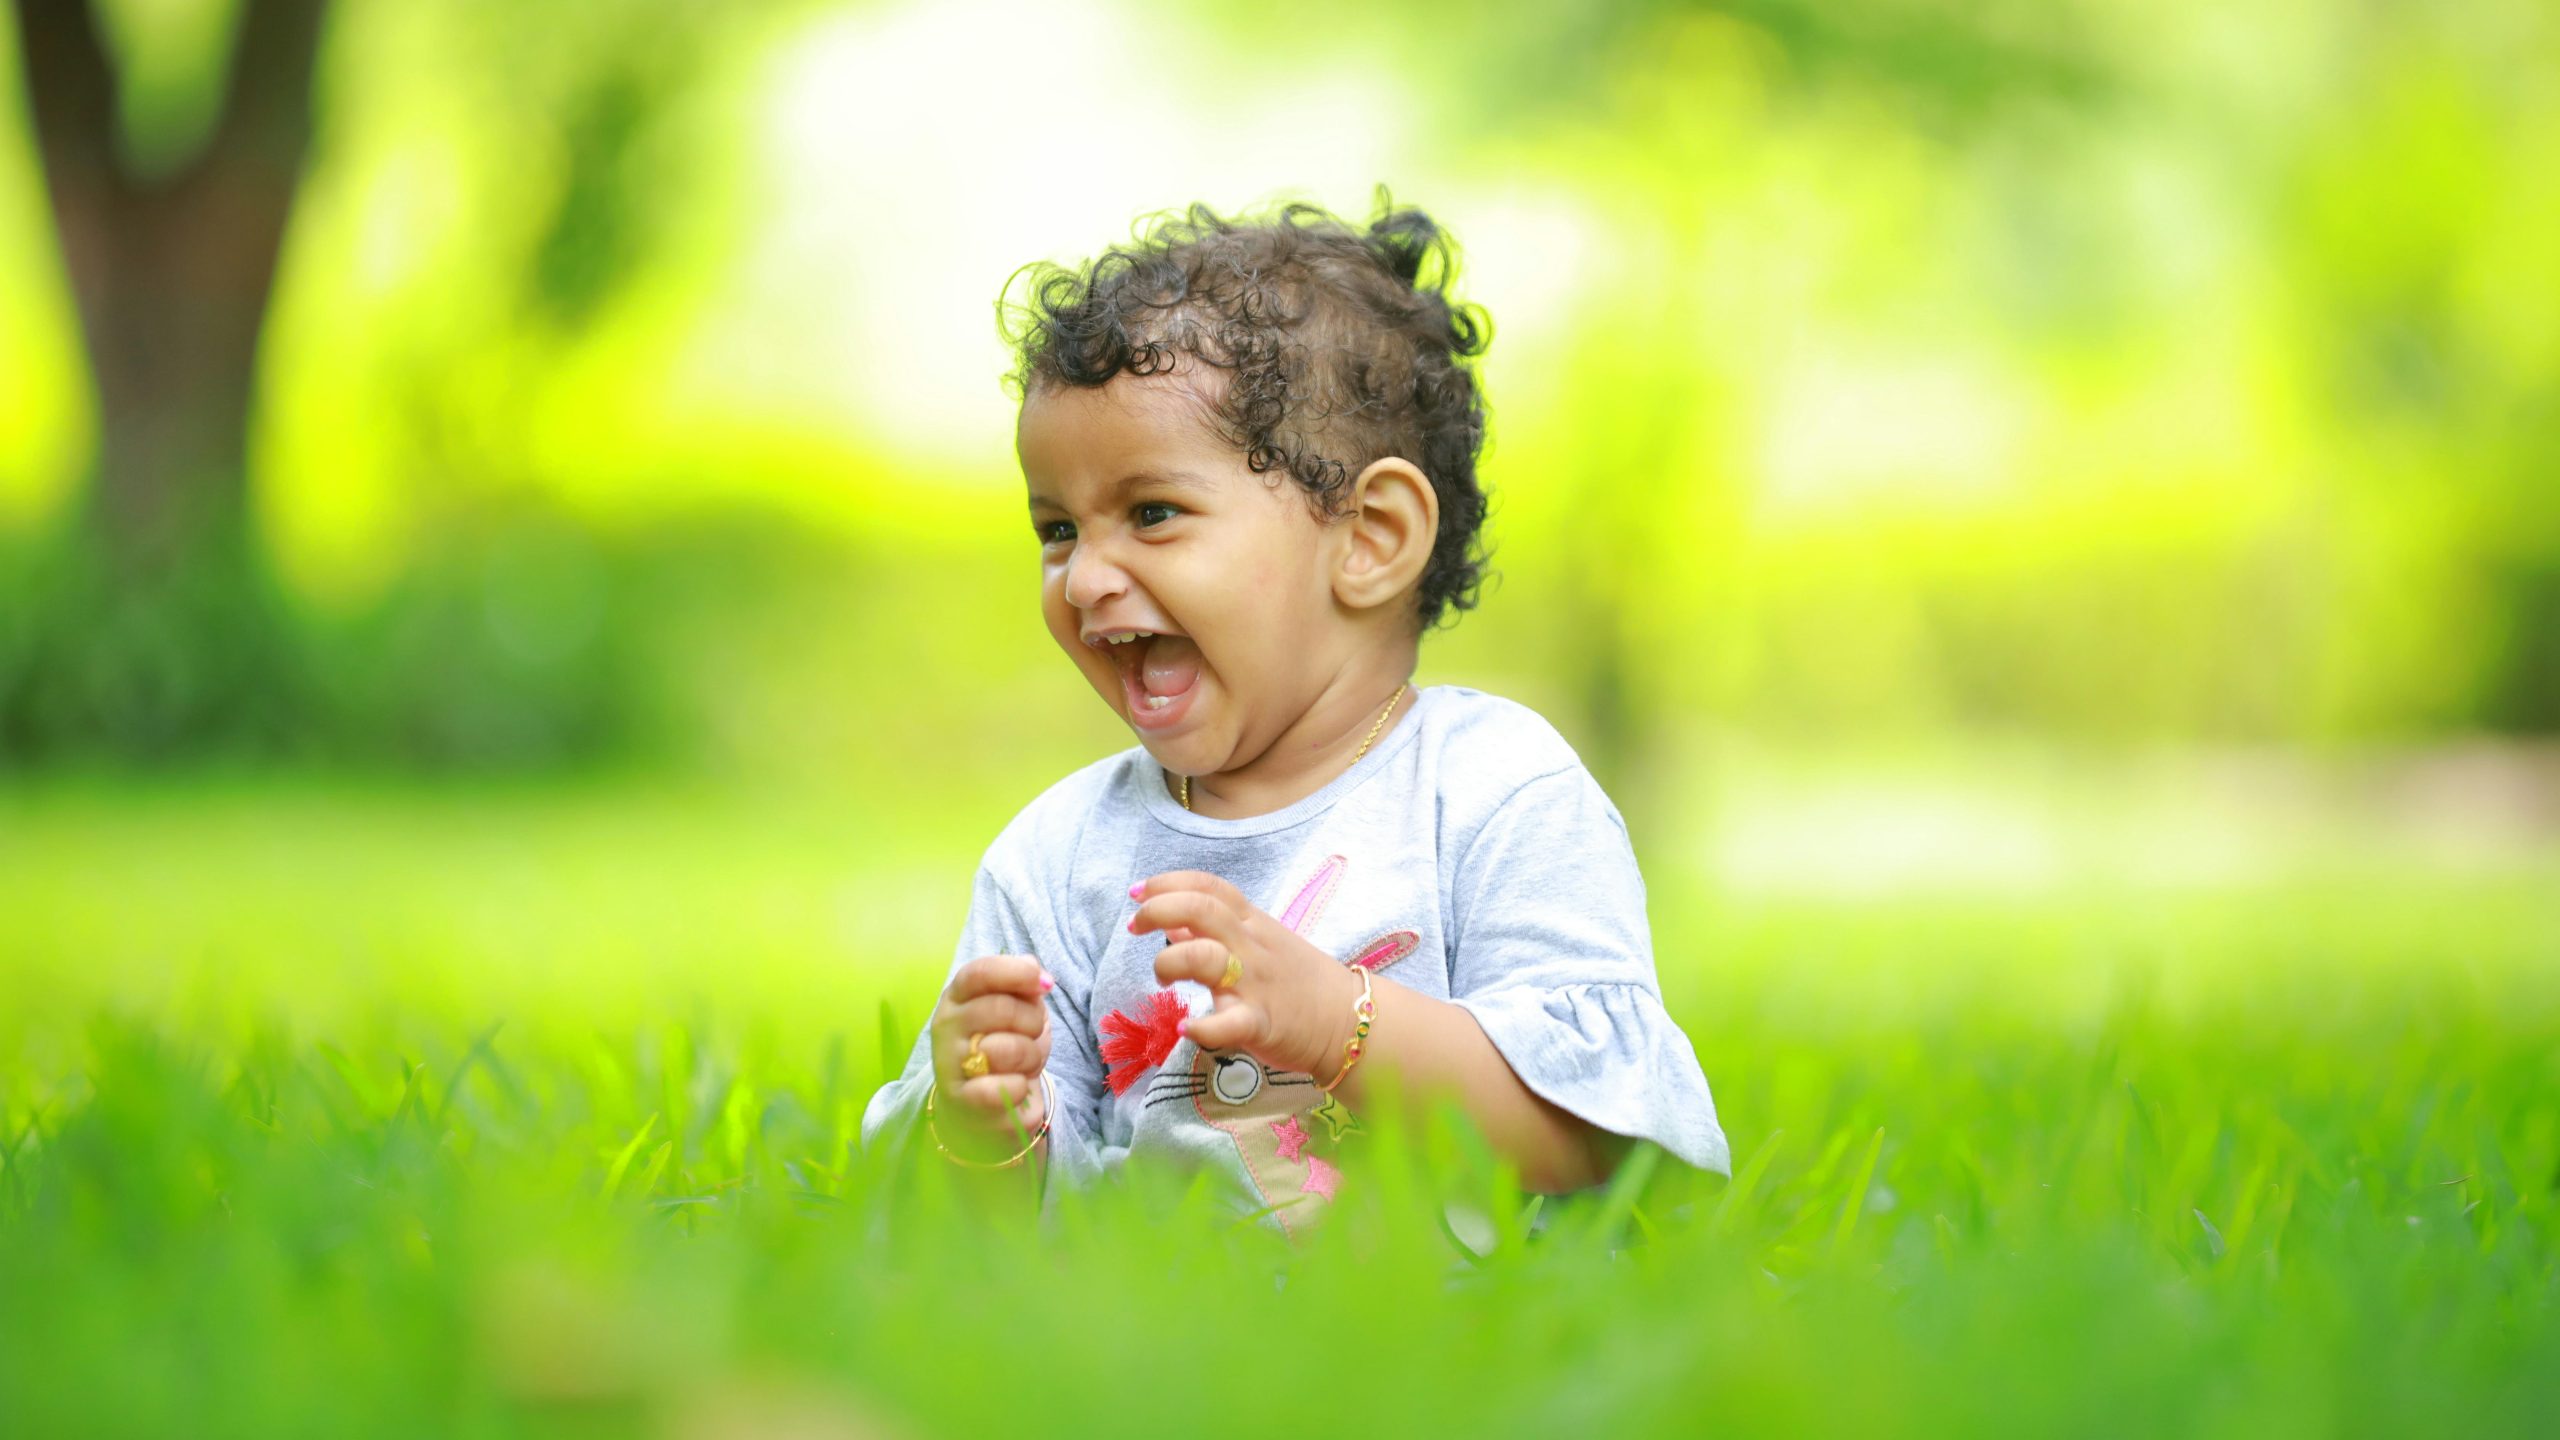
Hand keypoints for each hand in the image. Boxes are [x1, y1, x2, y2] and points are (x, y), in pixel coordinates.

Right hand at [929, 954, 1053, 1138]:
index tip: (1044, 984)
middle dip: (1033, 1021)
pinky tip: (1014, 1088)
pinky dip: (1021, 1088)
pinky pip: (1006, 1087)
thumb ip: (1022, 986)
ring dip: (1030, 1057)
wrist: (983, 1106)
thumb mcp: (1016, 1011)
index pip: (980, 972)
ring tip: (1022, 1065)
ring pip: (1007, 1048)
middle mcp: (946, 1025)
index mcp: (957, 997)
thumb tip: (1031, 965)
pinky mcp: (959, 1099)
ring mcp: (949, 1062)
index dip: (1016, 972)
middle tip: (1032, 1034)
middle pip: (1001, 1008)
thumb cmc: (1003, 1049)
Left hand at [1127, 872, 1359, 1077]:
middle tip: (1134, 925)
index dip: (1169, 882)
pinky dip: (1202, 1027)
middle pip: (1202, 910)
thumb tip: (1171, 920)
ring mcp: (1255, 984)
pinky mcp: (1261, 1023)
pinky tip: (1186, 1029)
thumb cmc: (1300, 982)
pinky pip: (1228, 1022)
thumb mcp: (1261, 943)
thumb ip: (1216, 930)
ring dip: (1169, 963)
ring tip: (1164, 981)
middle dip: (1158, 909)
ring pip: (1204, 957)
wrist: (1351, 1021)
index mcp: (1254, 923)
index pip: (1209, 887)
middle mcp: (1251, 946)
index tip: (1138, 891)